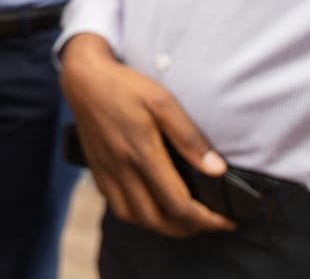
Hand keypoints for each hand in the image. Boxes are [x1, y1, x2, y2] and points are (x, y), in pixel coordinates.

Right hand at [59, 33, 235, 237]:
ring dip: (161, 226)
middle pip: (157, 220)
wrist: (83, 79)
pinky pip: (116, 205)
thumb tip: (217, 169)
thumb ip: (188, 137)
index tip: (226, 220)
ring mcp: (107, 172)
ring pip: (134, 218)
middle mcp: (123, 169)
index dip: (207, 220)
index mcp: (143, 154)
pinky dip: (137, 214)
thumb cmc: (125, 86)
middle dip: (188, 229)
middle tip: (210, 223)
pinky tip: (149, 203)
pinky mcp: (97, 170)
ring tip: (182, 219)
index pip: (178, 204)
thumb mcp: (163, 102)